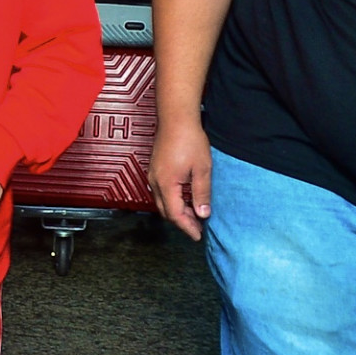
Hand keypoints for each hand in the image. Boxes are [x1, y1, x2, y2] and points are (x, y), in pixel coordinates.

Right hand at [149, 119, 211, 240]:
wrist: (175, 118)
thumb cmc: (189, 140)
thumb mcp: (202, 169)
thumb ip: (202, 193)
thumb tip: (203, 213)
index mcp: (167, 184)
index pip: (176, 215)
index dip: (187, 227)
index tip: (197, 235)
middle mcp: (155, 182)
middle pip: (166, 211)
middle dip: (181, 222)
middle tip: (197, 227)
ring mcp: (152, 175)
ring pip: (162, 202)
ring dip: (177, 211)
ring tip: (193, 214)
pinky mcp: (154, 170)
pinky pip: (160, 192)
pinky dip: (172, 200)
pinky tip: (184, 198)